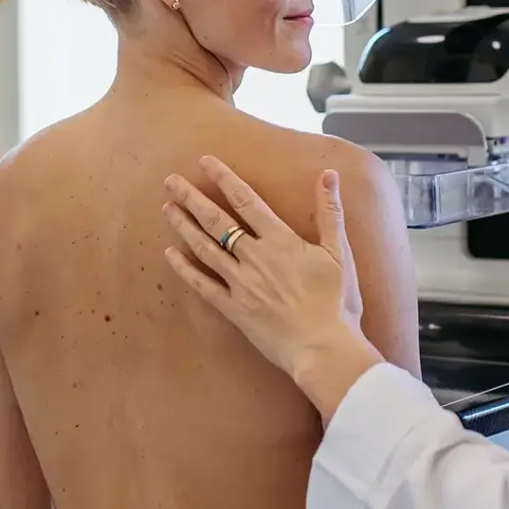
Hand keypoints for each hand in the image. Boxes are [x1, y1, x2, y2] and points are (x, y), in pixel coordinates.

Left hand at [161, 156, 370, 390]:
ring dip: (184, 226)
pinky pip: (203, 286)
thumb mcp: (340, 253)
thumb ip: (331, 212)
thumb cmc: (337, 302)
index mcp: (281, 241)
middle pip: (217, 221)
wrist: (323, 347)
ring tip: (167, 208)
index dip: (224, 179)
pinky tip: (171, 255)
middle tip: (171, 181)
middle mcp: (255, 257)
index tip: (205, 162)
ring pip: (205, 248)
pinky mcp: (235, 310)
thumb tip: (328, 174)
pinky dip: (185, 269)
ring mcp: (241, 284)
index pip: (247, 201)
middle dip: (192, 198)